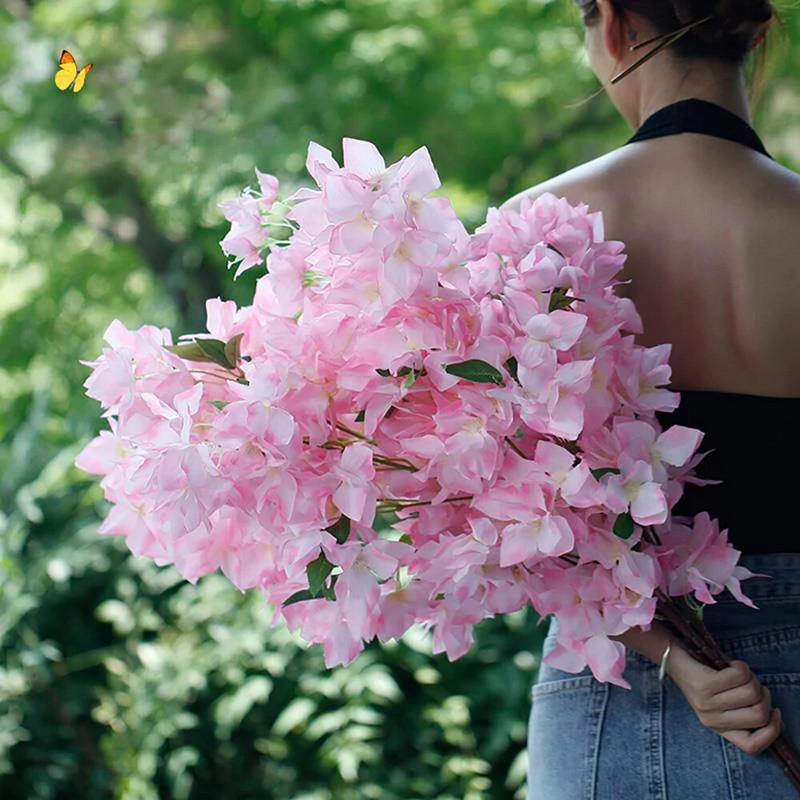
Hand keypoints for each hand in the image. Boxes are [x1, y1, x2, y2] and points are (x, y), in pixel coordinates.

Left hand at [666, 644, 782, 755]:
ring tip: (738, 673)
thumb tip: (775, 717)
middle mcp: (712, 719)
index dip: (772, 731)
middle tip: (751, 684)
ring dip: (752, 678)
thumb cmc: (703, 678)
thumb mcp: (721, 702)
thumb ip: (744, 712)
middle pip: (759, 714)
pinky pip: (740, 675)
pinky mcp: (704, 684)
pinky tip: (731, 664)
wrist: (672, 659)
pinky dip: (741, 666)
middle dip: (763, 695)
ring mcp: (707, 703)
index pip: (752, 746)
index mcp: (719, 728)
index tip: (775, 712)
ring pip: (752, 692)